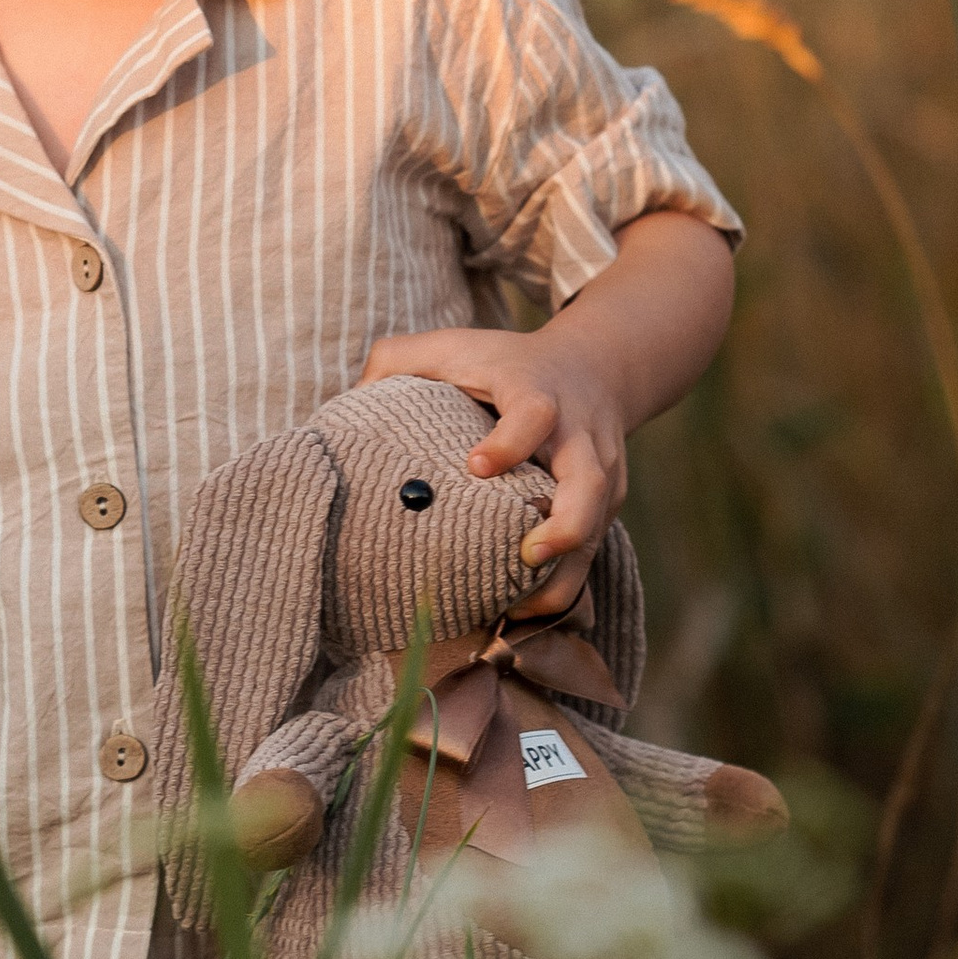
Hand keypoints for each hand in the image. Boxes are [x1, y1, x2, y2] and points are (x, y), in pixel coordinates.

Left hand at [355, 319, 622, 610]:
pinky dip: (564, 585)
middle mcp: (579, 437)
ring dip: (565, 576)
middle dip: (566, 526)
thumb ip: (398, 360)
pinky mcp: (607, 506)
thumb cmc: (505, 362)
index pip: (534, 414)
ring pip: (597, 529)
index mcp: (538, 394)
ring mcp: (602, 475)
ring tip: (521, 612)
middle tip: (527, 556)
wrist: (596, 368)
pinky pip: (592, 550)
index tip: (475, 467)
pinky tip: (524, 613)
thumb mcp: (454, 346)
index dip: (510, 442)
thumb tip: (350, 400)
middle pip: (590, 485)